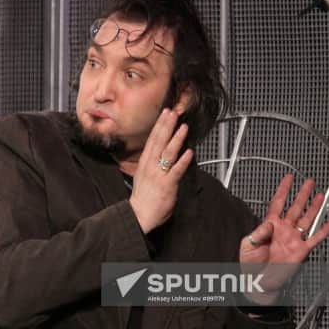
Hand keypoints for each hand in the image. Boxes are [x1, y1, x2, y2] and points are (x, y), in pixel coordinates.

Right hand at [129, 108, 193, 233]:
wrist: (139, 215)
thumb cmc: (143, 198)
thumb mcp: (143, 175)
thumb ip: (152, 163)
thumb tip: (160, 154)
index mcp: (145, 162)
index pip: (152, 139)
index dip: (159, 125)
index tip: (165, 114)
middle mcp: (150, 166)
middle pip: (158, 141)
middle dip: (166, 125)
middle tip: (172, 112)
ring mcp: (158, 174)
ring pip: (167, 153)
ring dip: (176, 139)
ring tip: (183, 127)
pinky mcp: (166, 185)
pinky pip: (175, 171)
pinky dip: (183, 160)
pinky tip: (189, 152)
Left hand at [239, 174, 328, 303]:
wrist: (257, 281)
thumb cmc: (250, 263)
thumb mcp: (248, 244)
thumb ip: (258, 232)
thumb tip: (268, 223)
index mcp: (269, 225)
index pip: (277, 203)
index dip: (283, 190)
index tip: (288, 179)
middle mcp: (283, 230)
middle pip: (295, 207)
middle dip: (302, 194)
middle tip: (309, 182)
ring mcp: (293, 239)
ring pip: (306, 219)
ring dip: (314, 208)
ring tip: (321, 196)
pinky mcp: (300, 251)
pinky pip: (314, 239)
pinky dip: (322, 231)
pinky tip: (328, 222)